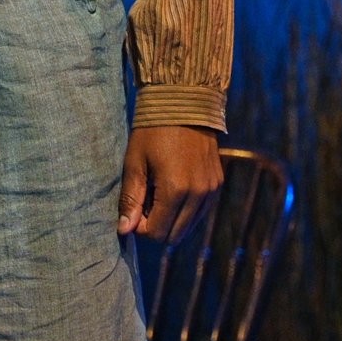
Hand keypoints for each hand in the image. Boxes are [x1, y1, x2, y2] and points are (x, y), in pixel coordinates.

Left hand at [117, 125, 223, 240]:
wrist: (184, 105)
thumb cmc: (152, 131)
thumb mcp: (135, 163)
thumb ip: (131, 199)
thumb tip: (124, 231)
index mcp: (176, 190)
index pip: (157, 232)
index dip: (141, 228)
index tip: (133, 209)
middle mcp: (198, 195)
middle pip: (175, 235)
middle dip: (156, 226)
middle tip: (144, 203)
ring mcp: (211, 191)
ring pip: (189, 227)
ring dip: (171, 220)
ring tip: (157, 194)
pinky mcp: (217, 185)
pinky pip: (200, 212)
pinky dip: (185, 211)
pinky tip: (174, 191)